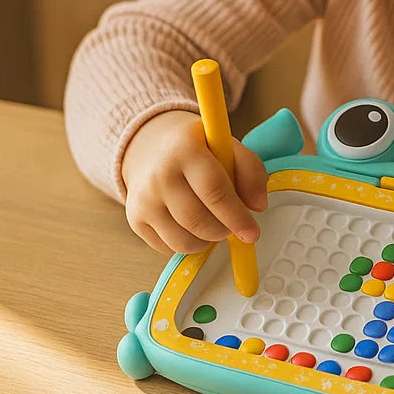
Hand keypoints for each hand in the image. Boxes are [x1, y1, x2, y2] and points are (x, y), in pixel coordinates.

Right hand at [122, 110, 268, 256]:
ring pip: (183, 242)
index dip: (237, 216)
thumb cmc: (197, 147)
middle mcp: (160, 175)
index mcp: (186, 150)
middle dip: (224, 230)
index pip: (214, 190)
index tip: (253, 233)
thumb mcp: (226, 145)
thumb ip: (250, 170)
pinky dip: (188, 243)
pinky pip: (168, 248)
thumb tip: (258, 206)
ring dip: (207, 240)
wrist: (150, 146)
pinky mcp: (135, 219)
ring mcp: (144, 199)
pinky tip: (192, 224)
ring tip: (214, 222)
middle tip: (233, 225)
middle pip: (198, 221)